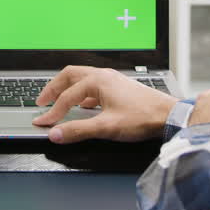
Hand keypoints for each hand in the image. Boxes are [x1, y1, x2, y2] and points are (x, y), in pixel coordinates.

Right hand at [32, 66, 177, 143]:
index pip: (66, 97)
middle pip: (69, 76)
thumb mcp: (106, 127)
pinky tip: (82, 106)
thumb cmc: (142, 117)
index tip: (42, 123)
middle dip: (53, 89)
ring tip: (57, 100)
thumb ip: (78, 131)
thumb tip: (56, 134)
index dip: (52, 112)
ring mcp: (111, 80)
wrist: (168, 115)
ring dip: (66, 89)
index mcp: (97, 81)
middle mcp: (103, 75)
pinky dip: (80, 93)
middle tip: (42, 101)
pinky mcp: (118, 87)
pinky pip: (92, 85)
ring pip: (81, 78)